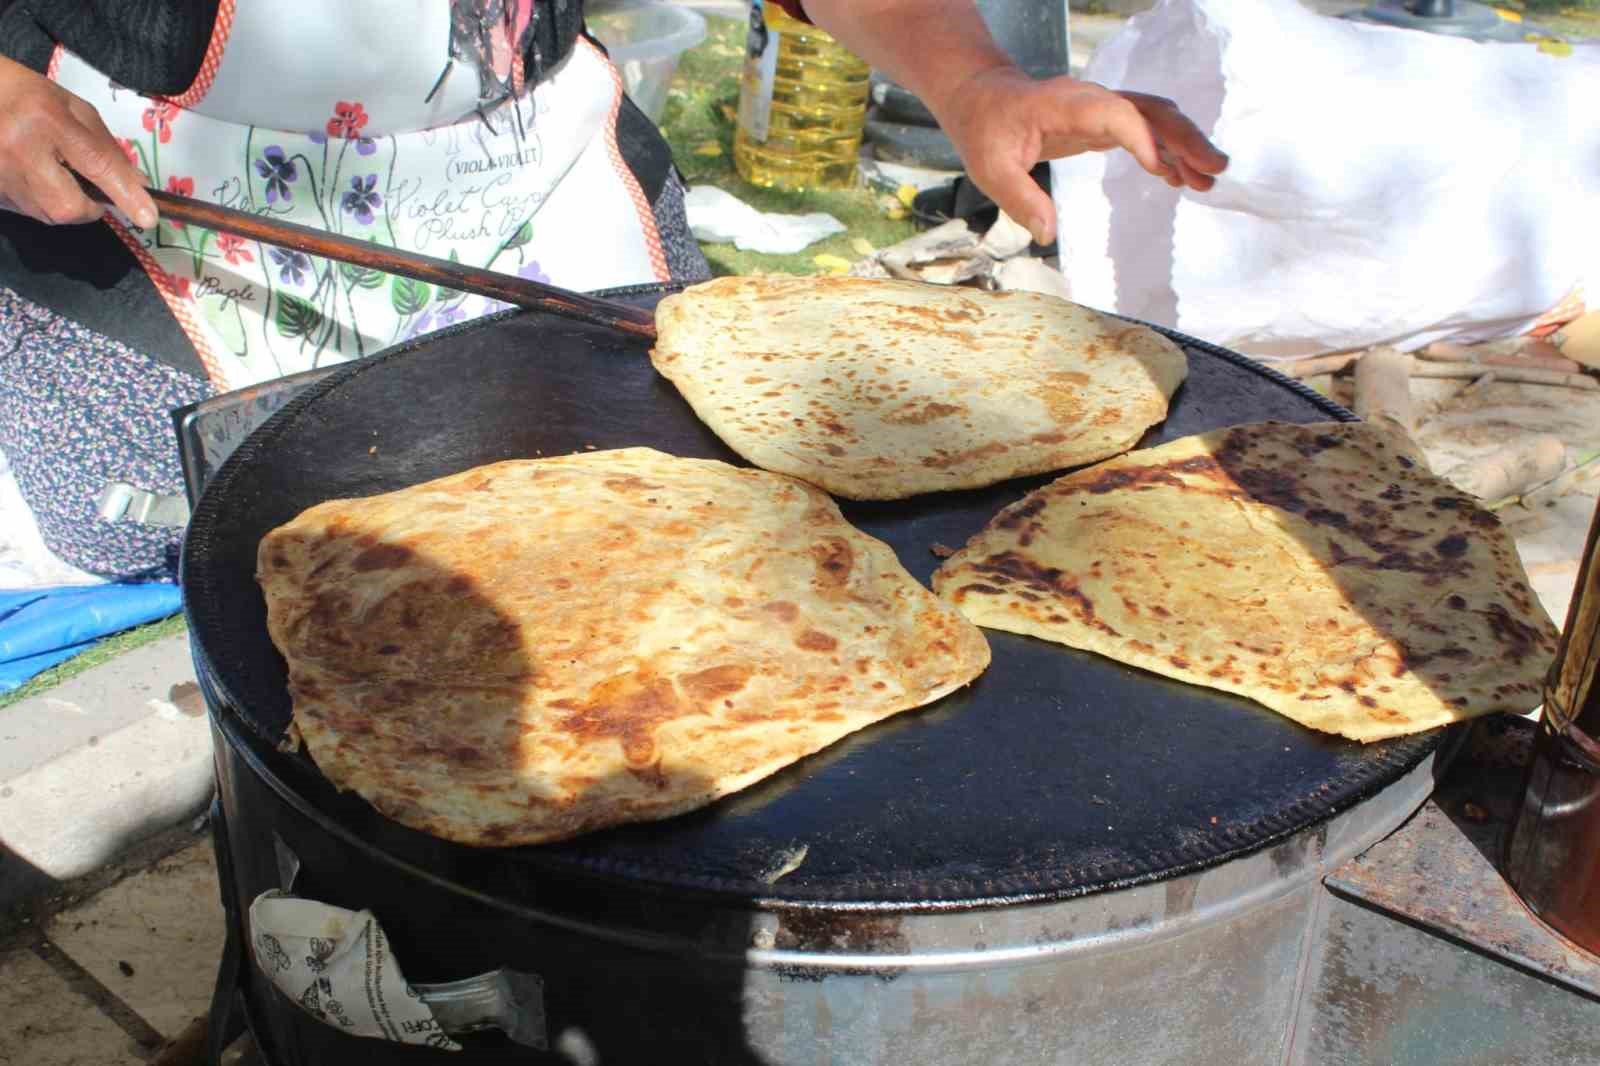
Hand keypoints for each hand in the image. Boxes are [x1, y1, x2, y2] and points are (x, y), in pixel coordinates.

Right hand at [0, 54, 156, 227]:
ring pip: (49, 214)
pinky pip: (28, 211)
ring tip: (54, 174)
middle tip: (90, 189)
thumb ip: (106, 146)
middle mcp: (19, 149)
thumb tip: (136, 183)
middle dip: (89, 207)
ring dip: (65, 203)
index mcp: (46, 119)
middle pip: (68, 206)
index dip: (124, 193)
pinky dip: (41, 202)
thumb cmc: (29, 95)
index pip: (95, 164)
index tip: (148, 217)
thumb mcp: (73, 108)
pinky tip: (33, 176)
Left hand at [934, 67, 1228, 245]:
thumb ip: (1019, 201)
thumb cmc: (985, 131)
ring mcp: (1101, 108)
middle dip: (1184, 138)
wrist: (983, 98)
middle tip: (1215, 170)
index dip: (1141, 138)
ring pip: (1155, 118)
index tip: (1163, 168)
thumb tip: (1047, 236)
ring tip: (1208, 181)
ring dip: (1185, 145)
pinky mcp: (1104, 120)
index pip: (1115, 115)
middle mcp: (1091, 100)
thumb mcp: (989, 170)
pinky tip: (1182, 177)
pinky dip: (1167, 150)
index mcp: (1065, 106)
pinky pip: (1145, 129)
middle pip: (1149, 111)